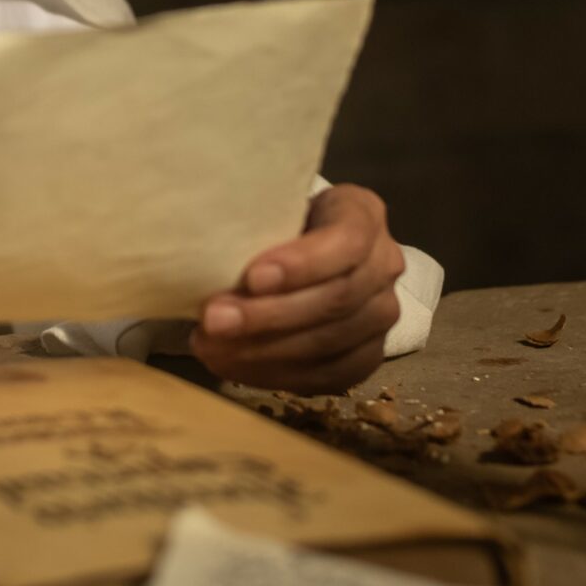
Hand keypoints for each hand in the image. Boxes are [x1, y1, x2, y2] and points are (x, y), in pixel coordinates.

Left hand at [190, 184, 403, 394]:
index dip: (302, 264)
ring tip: (211, 347)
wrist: (299, 254)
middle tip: (214, 319)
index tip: (252, 277)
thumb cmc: (275, 224)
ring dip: (264, 350)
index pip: (346, 241)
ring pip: (331, 342)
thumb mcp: (267, 209)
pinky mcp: (367, 355)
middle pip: (337, 298)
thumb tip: (200, 260)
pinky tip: (234, 366)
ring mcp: (381, 314)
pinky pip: (328, 376)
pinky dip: (275, 374)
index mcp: (362, 214)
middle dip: (269, 314)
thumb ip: (251, 225)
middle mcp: (384, 264)